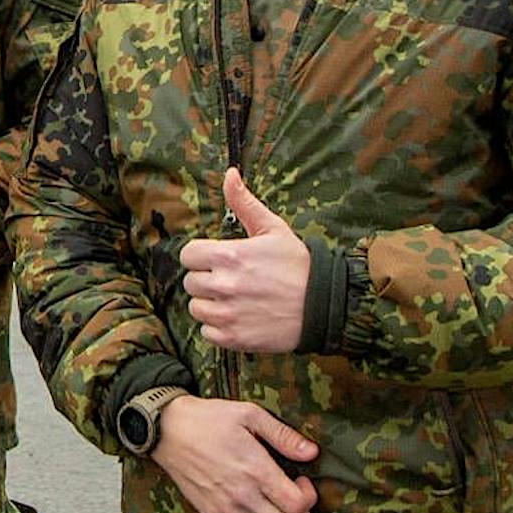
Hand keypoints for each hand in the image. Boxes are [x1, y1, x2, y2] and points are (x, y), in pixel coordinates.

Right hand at [153, 395, 318, 512]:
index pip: (298, 505)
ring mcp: (225, 510)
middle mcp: (242, 496)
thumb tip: (312, 453)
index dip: (309, 497)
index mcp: (255, 470)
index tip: (301, 482)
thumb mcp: (248, 414)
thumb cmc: (208, 419)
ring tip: (275, 510)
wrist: (167, 429)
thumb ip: (283, 435)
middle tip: (293, 499)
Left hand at [180, 168, 309, 353]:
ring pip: (196, 308)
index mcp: (229, 255)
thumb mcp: (273, 229)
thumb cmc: (298, 266)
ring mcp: (228, 314)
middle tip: (231, 281)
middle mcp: (224, 285)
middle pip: (190, 282)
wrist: (324, 306)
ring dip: (210, 304)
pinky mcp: (234, 338)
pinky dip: (218, 328)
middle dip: (207, 280)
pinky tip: (238, 318)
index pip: (188, 255)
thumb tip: (229, 174)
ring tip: (234, 300)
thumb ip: (244, 203)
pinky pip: (207, 332)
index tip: (216, 260)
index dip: (201, 256)